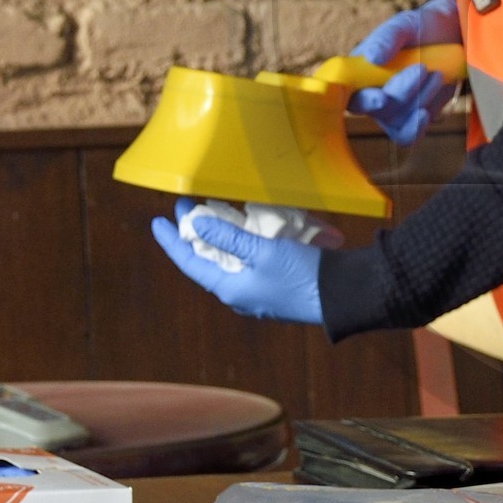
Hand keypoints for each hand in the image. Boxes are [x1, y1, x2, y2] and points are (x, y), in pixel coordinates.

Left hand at [151, 207, 325, 324]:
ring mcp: (258, 293)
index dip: (172, 241)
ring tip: (212, 213)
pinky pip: (247, 265)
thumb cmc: (303, 274)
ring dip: (218, 238)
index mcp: (230, 289)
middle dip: (195, 234)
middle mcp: (239, 294)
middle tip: (187, 206)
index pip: (190, 263)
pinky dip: (239, 245)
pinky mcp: (275, 288)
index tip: (158, 221)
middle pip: (207, 262)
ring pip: (228, 263)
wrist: (344, 296)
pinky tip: (245, 230)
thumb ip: (229, 237)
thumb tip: (195, 224)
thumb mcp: (263, 251)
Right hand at [348, 0, 461, 143]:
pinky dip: (418, 125)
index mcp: (361, 72)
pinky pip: (410, 131)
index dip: (363, 99)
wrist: (451, 36)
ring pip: (397, 122)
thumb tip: (371, 57)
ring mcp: (393, 109)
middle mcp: (373, 93)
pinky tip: (426, 112)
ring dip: (419, 100)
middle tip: (422, 68)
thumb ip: (387, 38)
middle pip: (378, 111)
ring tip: (437, 74)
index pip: (351, 93)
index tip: (381, 97)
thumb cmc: (420, 28)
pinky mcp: (413, 117)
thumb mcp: (404, 25)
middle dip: (400, 94)